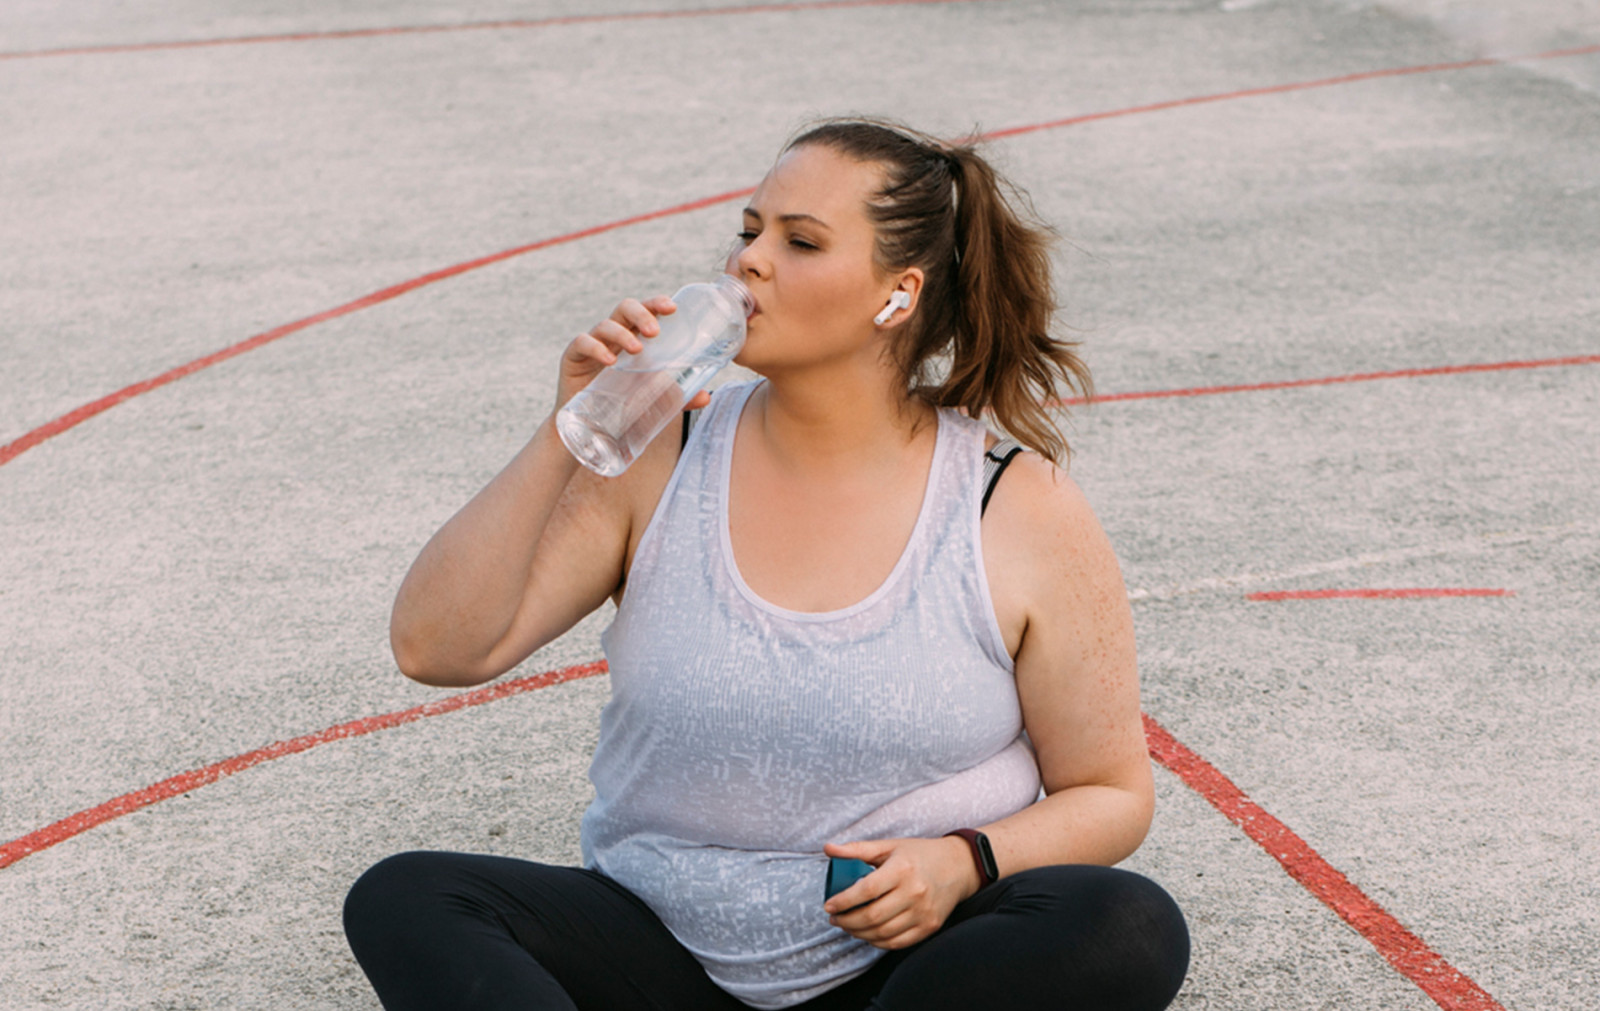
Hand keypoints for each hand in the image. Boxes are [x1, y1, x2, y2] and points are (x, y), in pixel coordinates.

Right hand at [555, 296, 713, 411]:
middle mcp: (613, 337)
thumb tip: (707, 395)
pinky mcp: (573, 358)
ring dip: (623, 333)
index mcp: (634, 338)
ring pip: (605, 324)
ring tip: (637, 349)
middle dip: (641, 313)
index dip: (657, 303)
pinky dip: (596, 348)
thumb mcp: (654, 400)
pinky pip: (582, 343)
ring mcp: (593, 345)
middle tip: (655, 331)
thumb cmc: (622, 406)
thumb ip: (679, 396)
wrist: (589, 430)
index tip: (672, 308)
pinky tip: (610, 361)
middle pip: (625, 308)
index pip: (646, 311)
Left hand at [821, 836, 979, 949]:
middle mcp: (915, 892)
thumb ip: (857, 849)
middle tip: (835, 919)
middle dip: (847, 922)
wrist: (958, 867)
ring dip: (859, 933)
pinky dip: (878, 942)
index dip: (844, 901)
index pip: (866, 890)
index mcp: (902, 869)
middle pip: (872, 916)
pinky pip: (897, 942)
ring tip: (848, 926)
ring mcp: (924, 912)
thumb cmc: (919, 855)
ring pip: (883, 933)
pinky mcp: (929, 926)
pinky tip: (868, 934)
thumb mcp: (890, 846)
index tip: (828, 906)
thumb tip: (828, 849)